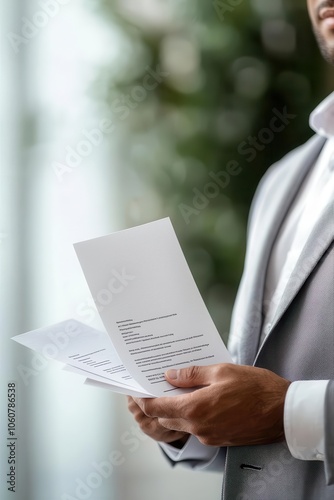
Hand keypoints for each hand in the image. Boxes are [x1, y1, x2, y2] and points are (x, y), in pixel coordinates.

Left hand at [134, 364, 290, 446]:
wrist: (283, 411)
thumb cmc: (255, 387)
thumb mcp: (221, 371)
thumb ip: (192, 374)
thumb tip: (170, 375)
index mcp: (195, 409)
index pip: (156, 408)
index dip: (143, 398)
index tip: (137, 388)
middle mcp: (198, 427)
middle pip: (165, 418)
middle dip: (156, 403)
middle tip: (154, 384)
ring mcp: (209, 436)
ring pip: (181, 423)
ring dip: (174, 409)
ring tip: (176, 389)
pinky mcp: (219, 439)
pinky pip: (196, 427)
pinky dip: (190, 415)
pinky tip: (197, 399)